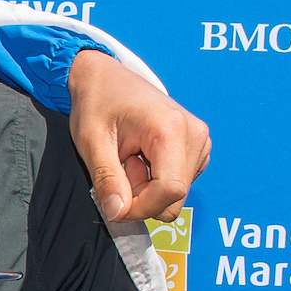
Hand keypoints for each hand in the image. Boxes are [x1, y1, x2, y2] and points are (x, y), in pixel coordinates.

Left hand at [67, 48, 211, 223]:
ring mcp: (199, 141)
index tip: (114, 203)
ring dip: (146, 187)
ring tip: (129, 157)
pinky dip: (154, 180)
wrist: (105, 77)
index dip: (141, 207)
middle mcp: (194, 134)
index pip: (170, 191)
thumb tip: (119, 213)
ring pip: (175, 194)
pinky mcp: (196, 148)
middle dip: (141, 195)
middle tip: (120, 166)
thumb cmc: (98, 101)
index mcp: (171, 129)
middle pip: (174, 196)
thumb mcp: (92, 142)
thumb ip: (107, 180)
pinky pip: (176, 184)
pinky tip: (140, 157)